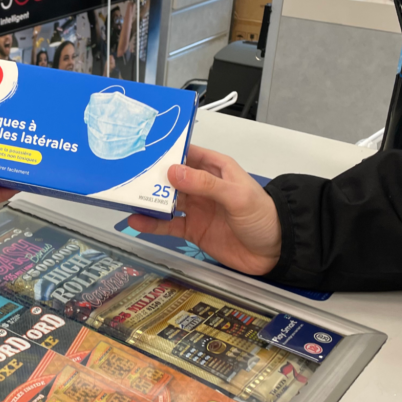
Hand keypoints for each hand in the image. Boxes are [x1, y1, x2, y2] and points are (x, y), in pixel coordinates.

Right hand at [128, 146, 281, 275]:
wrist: (276, 252)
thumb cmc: (263, 216)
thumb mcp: (237, 196)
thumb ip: (206, 184)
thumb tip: (173, 172)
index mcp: (215, 168)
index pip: (187, 153)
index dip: (166, 150)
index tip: (142, 149)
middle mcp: (203, 186)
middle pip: (171, 177)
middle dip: (150, 176)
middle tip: (125, 174)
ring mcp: (196, 208)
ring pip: (166, 200)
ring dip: (148, 199)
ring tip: (126, 197)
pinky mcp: (193, 230)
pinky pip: (168, 225)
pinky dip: (152, 224)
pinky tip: (136, 221)